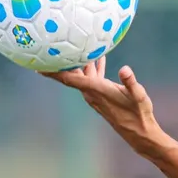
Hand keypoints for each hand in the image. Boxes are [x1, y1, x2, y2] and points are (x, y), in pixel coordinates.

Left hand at [40, 57, 168, 157]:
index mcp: (96, 90)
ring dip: (80, 62)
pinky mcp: (102, 96)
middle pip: (71, 74)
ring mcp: (96, 95)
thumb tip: (124, 69)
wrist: (139, 131)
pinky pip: (92, 79)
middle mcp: (92, 93)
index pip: (69, 79)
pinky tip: (99, 59)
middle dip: (63, 61)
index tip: (38, 65)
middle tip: (54, 46)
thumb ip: (130, 82)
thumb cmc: (139, 113)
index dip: (53, 72)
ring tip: (77, 46)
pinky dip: (93, 68)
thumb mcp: (138, 95)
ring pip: (83, 75)